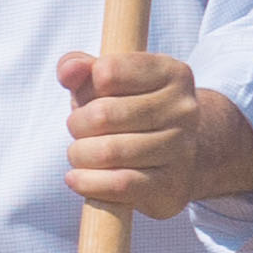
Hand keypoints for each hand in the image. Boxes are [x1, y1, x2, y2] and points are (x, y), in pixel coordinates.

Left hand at [57, 48, 252, 218]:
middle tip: (80, 132)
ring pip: (108, 152)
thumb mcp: (105, 83)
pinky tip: (77, 178)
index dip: (85, 89)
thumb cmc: (128, 112)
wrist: (173, 157)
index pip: (107, 72)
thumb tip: (69, 69)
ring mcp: (182, 148)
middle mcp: (183, 109)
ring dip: (79, 155)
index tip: (90, 99)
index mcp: (171, 72)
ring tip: (81, 154)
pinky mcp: (171, 185)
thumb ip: (80, 67)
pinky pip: (119, 184)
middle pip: (102, 115)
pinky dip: (87, 182)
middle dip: (77, 125)